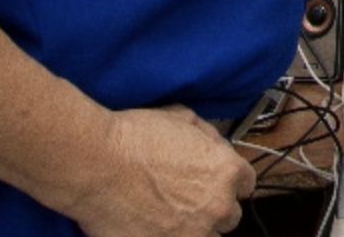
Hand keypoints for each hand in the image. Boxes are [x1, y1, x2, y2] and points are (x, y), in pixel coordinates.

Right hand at [66, 104, 255, 236]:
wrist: (96, 163)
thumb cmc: (134, 138)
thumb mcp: (182, 118)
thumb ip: (208, 137)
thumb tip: (214, 146)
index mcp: (227, 173)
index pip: (246, 185)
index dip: (228, 183)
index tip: (213, 184)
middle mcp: (216, 207)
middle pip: (228, 217)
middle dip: (211, 208)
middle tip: (185, 200)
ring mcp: (191, 234)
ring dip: (192, 229)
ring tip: (167, 216)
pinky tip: (150, 226)